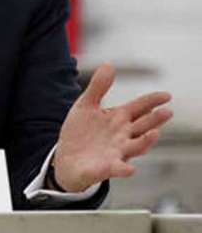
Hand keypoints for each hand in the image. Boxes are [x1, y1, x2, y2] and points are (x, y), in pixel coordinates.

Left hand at [52, 63, 172, 191]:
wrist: (66, 158)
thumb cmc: (81, 132)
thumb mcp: (86, 105)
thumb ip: (98, 87)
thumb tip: (109, 64)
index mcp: (118, 118)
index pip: (140, 107)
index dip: (153, 101)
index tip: (166, 95)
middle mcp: (122, 135)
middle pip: (143, 126)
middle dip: (155, 120)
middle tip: (167, 111)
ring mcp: (116, 152)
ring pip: (136, 147)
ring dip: (145, 141)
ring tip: (154, 133)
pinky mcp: (105, 168)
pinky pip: (117, 169)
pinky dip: (123, 169)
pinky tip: (128, 168)